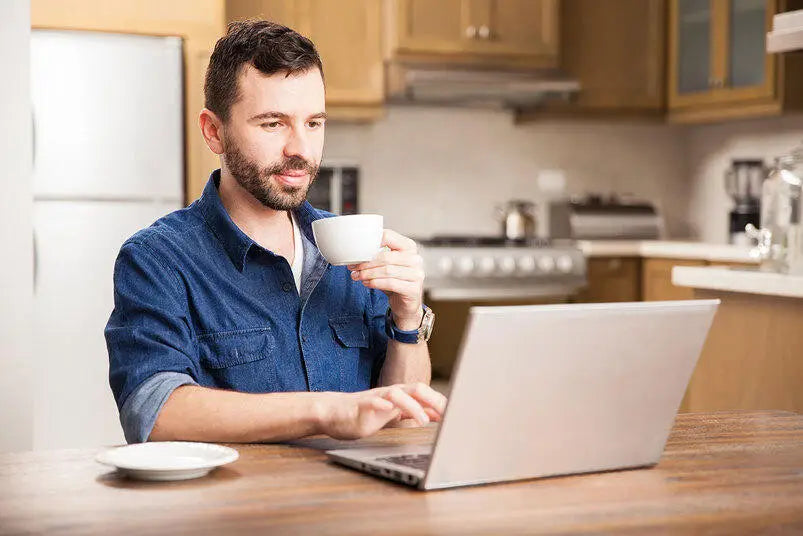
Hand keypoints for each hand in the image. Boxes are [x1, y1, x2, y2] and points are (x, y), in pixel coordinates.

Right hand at [317, 383, 447, 439]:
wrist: (334, 412)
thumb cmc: (364, 414)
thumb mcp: (393, 415)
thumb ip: (413, 412)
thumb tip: (436, 414)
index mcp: (399, 396)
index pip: (424, 394)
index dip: (440, 402)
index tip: (455, 413)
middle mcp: (390, 394)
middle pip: (415, 389)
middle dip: (433, 399)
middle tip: (447, 413)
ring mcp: (376, 397)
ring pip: (397, 394)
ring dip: (412, 406)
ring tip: (424, 421)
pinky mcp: (361, 405)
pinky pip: (373, 401)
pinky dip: (382, 404)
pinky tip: (389, 410)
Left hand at [348, 229, 424, 329]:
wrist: (406, 304)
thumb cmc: (395, 281)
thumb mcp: (387, 265)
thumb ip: (378, 256)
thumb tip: (355, 253)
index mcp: (409, 247)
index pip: (388, 237)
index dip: (370, 243)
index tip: (357, 251)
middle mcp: (415, 259)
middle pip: (385, 256)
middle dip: (366, 263)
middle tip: (353, 267)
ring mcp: (416, 274)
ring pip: (387, 271)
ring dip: (368, 274)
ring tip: (358, 276)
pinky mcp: (413, 289)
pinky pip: (390, 283)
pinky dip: (375, 283)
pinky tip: (367, 283)